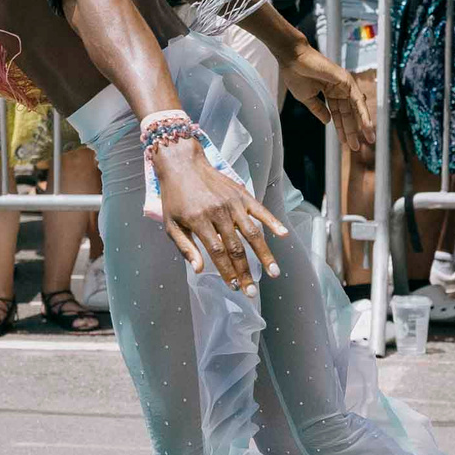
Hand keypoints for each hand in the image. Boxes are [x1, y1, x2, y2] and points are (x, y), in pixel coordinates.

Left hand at [152, 135, 288, 294]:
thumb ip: (185, 248)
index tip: (234, 287)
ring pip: (252, 233)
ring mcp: (233, 203)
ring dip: (264, 254)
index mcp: (199, 221)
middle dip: (245, 272)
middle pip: (236, 248)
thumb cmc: (175, 197)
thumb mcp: (170, 224)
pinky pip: (261, 210)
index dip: (227, 272)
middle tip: (252, 291)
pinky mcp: (242, 194)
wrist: (182, 163)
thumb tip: (199, 270)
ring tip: (274, 272)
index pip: (217, 252)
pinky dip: (273, 222)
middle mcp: (218, 212)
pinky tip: (283, 235)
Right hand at [284, 47, 372, 161]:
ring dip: (363, 124)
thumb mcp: (307, 98)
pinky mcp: (346, 80)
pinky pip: (356, 99)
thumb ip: (319, 110)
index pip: (338, 114)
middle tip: (357, 147)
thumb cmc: (296, 75)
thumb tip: (328, 122)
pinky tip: (366, 125)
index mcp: (329, 93)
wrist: (292, 60)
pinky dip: (363, 112)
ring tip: (369, 139)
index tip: (345, 143)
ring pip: (355, 108)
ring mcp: (344, 84)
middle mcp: (339, 89)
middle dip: (352, 131)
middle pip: (348, 113)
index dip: (341, 129)